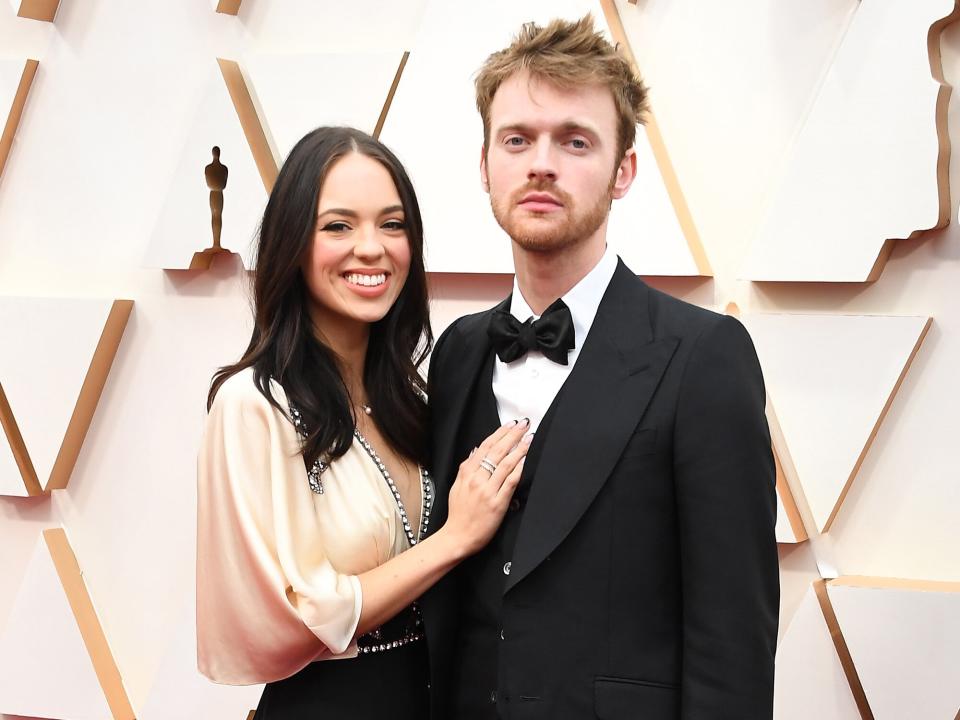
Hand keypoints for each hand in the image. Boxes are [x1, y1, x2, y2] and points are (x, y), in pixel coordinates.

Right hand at [442, 420, 531, 556]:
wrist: (458, 536)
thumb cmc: (458, 514)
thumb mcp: (456, 486)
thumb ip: (466, 468)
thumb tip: (476, 451)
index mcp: (467, 473)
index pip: (485, 446)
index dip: (500, 433)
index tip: (511, 424)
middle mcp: (477, 479)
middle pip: (497, 451)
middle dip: (512, 435)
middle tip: (524, 424)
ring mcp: (487, 490)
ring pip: (506, 464)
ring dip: (520, 449)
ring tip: (529, 438)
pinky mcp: (497, 502)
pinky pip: (510, 482)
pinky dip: (518, 469)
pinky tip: (525, 460)